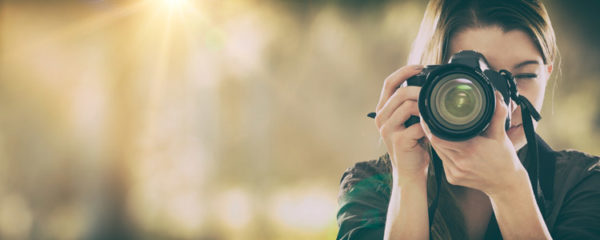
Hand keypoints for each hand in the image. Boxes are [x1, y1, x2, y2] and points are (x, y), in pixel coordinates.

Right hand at [374, 65, 428, 184]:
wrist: (410, 172)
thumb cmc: (413, 144)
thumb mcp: (409, 120)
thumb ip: (412, 104)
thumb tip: (427, 85)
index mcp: (383, 110)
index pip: (389, 83)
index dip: (404, 71)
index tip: (420, 67)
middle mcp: (381, 118)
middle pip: (399, 93)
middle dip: (419, 89)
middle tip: (433, 92)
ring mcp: (388, 130)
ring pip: (407, 106)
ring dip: (425, 106)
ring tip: (434, 112)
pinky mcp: (399, 141)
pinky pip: (416, 125)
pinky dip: (428, 124)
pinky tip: (434, 127)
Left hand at [421, 91, 527, 194]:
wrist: (506, 184)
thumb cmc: (504, 159)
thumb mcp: (500, 135)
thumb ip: (497, 114)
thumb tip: (496, 95)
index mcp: (469, 149)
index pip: (438, 137)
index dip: (430, 127)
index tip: (427, 116)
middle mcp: (459, 162)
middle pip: (435, 144)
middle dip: (432, 132)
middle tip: (430, 121)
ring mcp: (455, 173)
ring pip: (437, 153)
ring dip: (437, 143)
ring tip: (439, 132)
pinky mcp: (452, 179)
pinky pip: (442, 162)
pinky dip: (444, 154)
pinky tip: (449, 148)